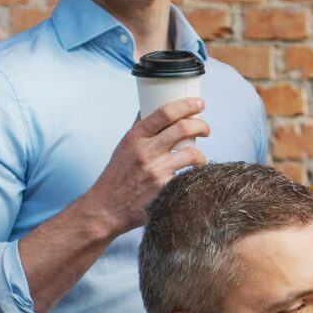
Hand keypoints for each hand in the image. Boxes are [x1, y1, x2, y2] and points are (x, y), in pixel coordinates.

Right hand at [84, 98, 211, 232]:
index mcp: (135, 137)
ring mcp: (156, 172)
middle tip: (205, 129)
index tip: (199, 104)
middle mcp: (145, 152)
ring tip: (200, 158)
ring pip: (191, 154)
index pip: (165, 112)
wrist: (106, 209)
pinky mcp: (165, 190)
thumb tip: (153, 108)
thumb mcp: (123, 147)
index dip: (187, 105)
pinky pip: (188, 177)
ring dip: (201, 155)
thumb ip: (140, 129)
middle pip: (183, 128)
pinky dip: (194, 176)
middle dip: (201, 125)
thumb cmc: (117, 177)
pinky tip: (193, 177)